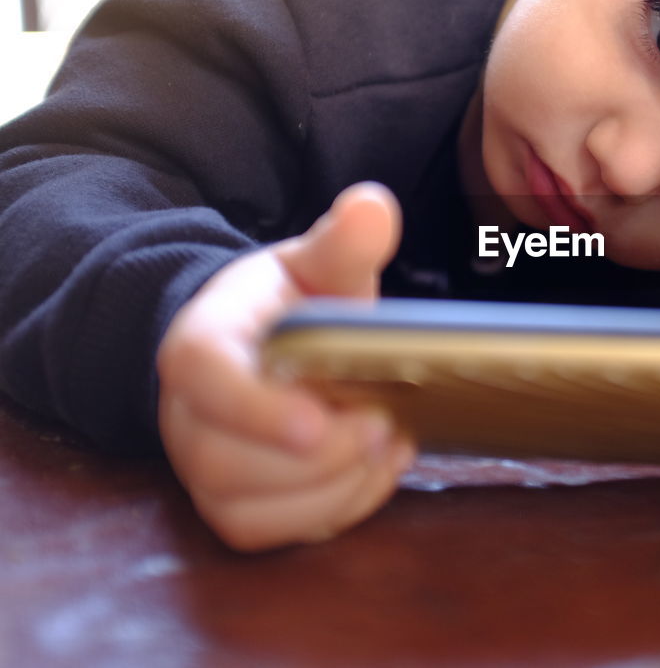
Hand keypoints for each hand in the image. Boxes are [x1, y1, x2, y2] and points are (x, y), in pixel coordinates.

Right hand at [157, 182, 416, 550]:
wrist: (266, 350)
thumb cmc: (290, 307)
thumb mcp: (316, 264)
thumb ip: (345, 242)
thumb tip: (374, 208)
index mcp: (201, 343)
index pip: (202, 375)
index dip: (255, 407)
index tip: (318, 420)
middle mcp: (189, 416)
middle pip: (226, 460)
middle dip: (318, 456)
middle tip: (383, 423)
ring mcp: (207, 469)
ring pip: (253, 507)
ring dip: (334, 485)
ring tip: (388, 441)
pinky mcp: (238, 508)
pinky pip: (277, 533)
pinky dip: (338, 509)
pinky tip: (377, 469)